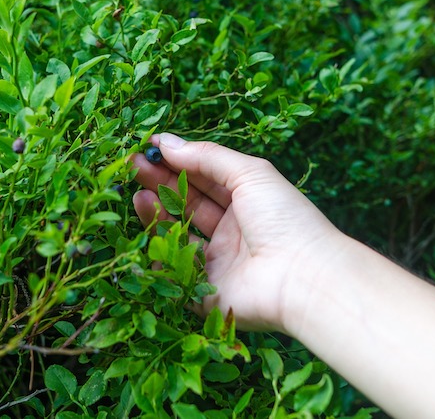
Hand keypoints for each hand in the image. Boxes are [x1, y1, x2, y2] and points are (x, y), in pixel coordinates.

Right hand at [132, 133, 346, 332]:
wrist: (303, 277)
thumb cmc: (284, 218)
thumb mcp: (250, 173)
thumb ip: (207, 157)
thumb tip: (166, 141)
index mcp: (246, 202)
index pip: (204, 177)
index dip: (178, 162)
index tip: (149, 147)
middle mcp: (231, 231)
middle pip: (187, 203)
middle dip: (160, 182)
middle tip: (132, 165)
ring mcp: (217, 262)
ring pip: (177, 233)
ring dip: (156, 212)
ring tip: (138, 193)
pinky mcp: (204, 292)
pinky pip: (174, 271)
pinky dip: (158, 250)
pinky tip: (147, 227)